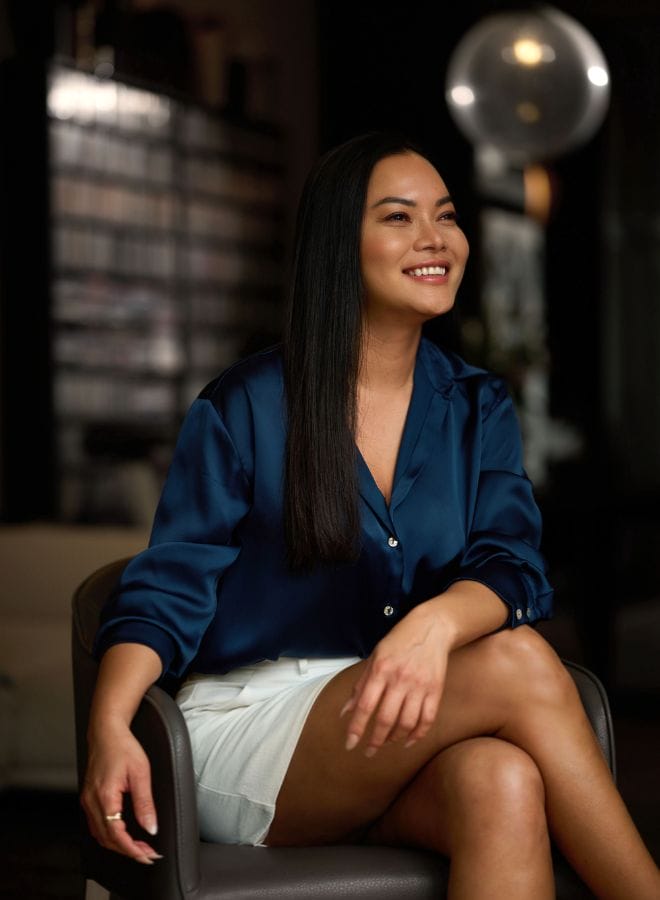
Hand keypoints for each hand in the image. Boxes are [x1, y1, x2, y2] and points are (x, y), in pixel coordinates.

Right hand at [81, 719, 160, 864]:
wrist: (106, 731)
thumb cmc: (123, 746)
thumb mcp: (141, 772)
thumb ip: (145, 803)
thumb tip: (151, 827)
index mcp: (105, 796)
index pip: (117, 835)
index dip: (132, 849)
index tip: (147, 855)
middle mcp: (92, 801)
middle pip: (107, 839)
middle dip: (128, 851)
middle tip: (148, 854)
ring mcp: (88, 800)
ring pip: (100, 835)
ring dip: (119, 845)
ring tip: (139, 847)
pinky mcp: (89, 798)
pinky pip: (96, 825)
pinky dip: (110, 835)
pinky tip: (123, 834)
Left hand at [341, 600, 453, 755]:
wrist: (431, 628)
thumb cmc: (398, 642)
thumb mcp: (374, 657)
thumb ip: (360, 685)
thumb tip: (345, 712)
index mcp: (381, 669)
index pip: (365, 705)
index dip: (356, 728)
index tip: (350, 744)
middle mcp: (400, 679)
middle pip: (386, 719)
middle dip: (375, 740)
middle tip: (368, 751)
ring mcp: (420, 686)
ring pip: (407, 723)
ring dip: (394, 739)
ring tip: (386, 742)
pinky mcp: (436, 690)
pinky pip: (427, 720)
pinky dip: (417, 735)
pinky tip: (407, 741)